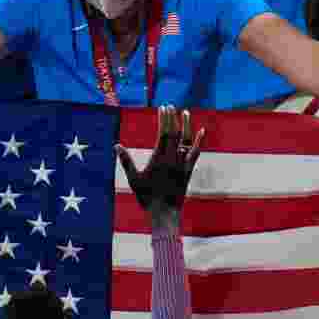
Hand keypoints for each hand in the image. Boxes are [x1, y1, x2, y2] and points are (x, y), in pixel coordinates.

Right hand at [115, 106, 204, 225]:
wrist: (164, 213)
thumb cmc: (146, 197)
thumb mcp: (133, 179)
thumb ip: (126, 161)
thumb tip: (116, 146)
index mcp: (159, 159)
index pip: (164, 134)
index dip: (164, 119)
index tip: (163, 108)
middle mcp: (173, 159)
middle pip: (175, 133)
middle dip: (172, 118)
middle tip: (170, 106)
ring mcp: (182, 164)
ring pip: (187, 140)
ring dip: (186, 125)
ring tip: (185, 112)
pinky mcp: (188, 170)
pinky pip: (195, 153)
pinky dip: (198, 141)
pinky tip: (202, 131)